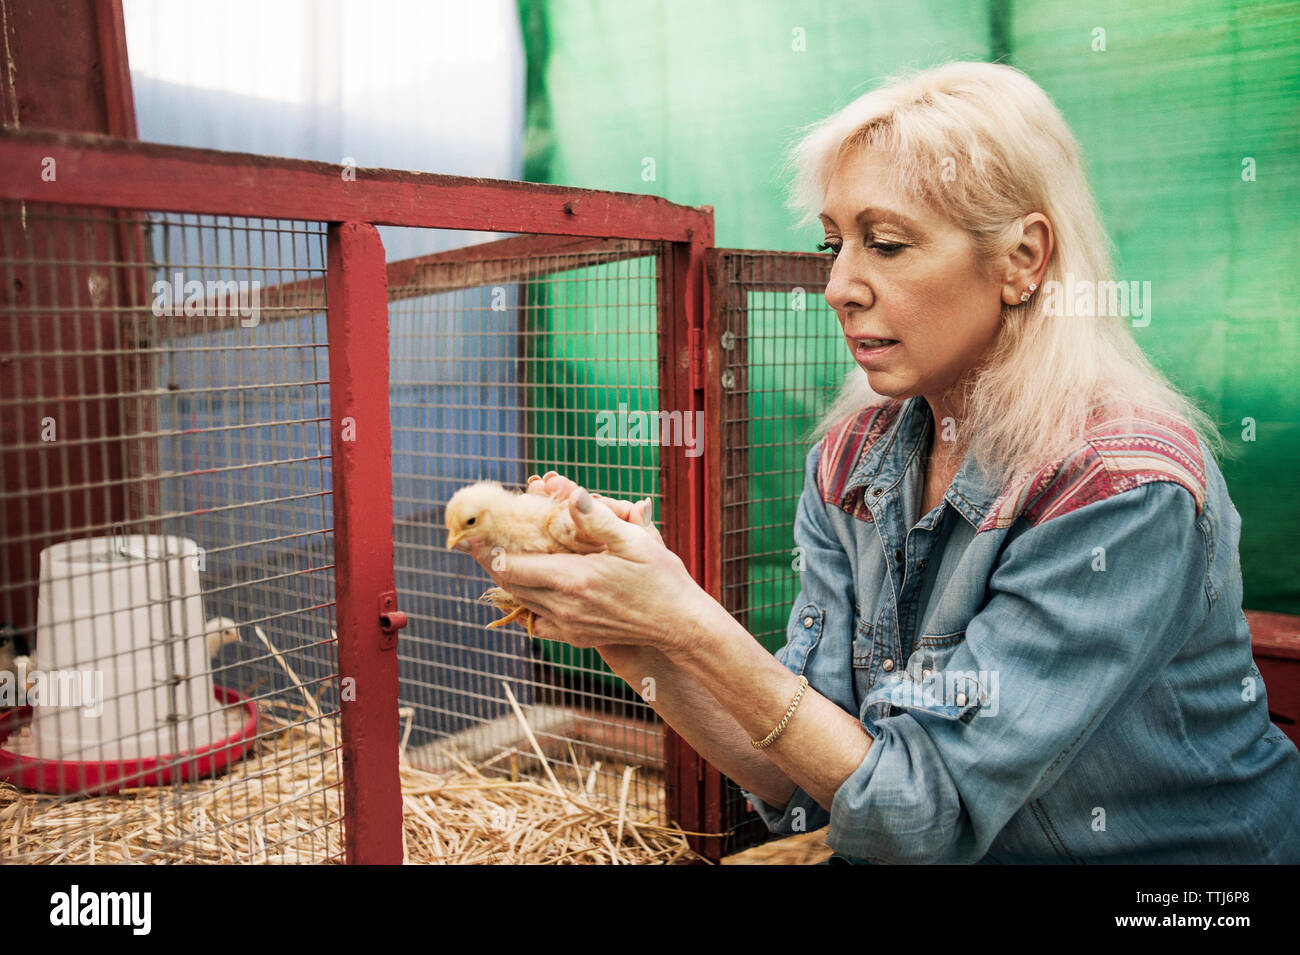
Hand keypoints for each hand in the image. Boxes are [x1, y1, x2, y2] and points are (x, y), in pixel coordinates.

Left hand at [473, 471, 700, 653]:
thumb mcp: (635, 541)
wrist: (679, 624)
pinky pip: (538, 619)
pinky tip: (532, 583)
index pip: (511, 565)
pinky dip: (529, 600)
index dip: (486, 548)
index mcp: (574, 580)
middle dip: (491, 559)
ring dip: (508, 577)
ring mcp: (569, 625)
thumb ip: (597, 519)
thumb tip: (570, 495)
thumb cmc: (661, 578)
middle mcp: (564, 607)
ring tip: (496, 554)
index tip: (471, 532)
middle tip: (476, 538)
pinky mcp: (576, 636)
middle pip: (508, 583)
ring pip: (521, 600)